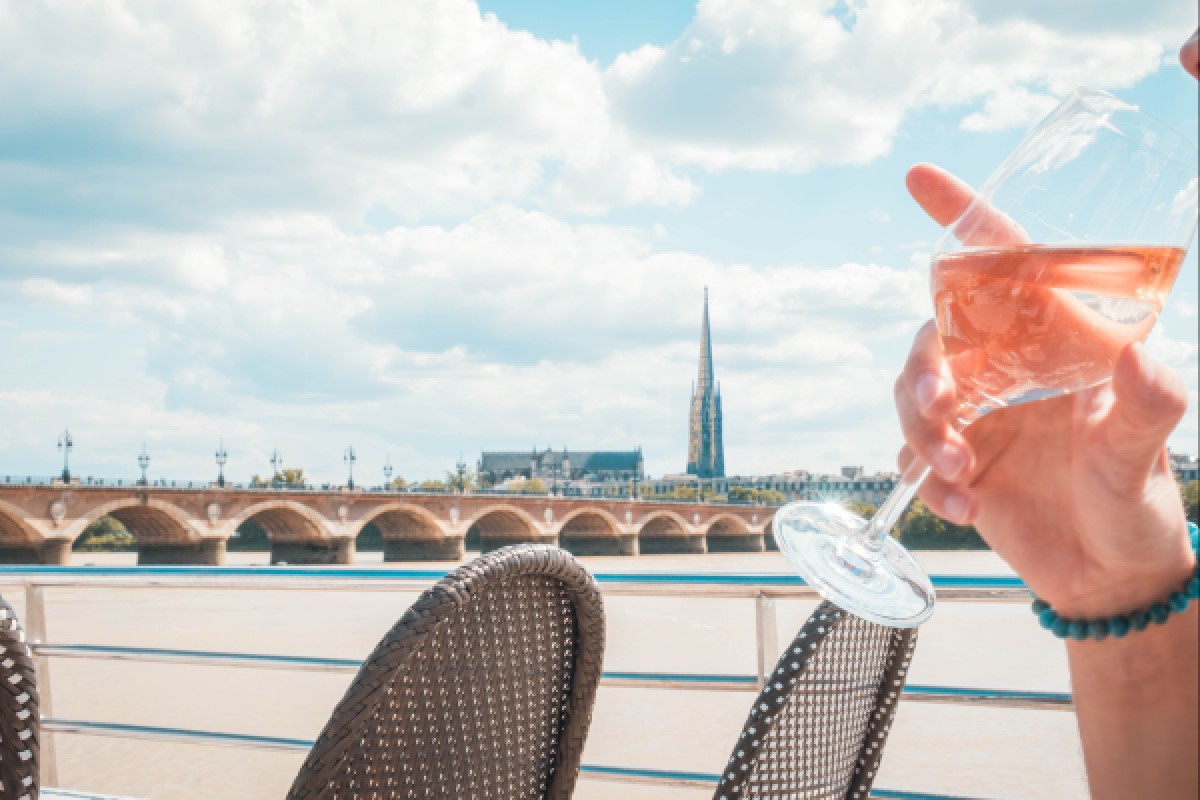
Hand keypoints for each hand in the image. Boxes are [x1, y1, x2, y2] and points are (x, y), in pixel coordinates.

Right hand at [896, 164, 1193, 617]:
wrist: (1107, 579)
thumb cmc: (1138, 506)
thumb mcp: (1145, 460)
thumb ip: (1147, 409)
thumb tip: (1139, 358)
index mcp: (1057, 343)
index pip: (1007, 265)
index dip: (961, 216)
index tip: (919, 177)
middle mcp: (1010, 368)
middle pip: (938, 334)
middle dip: (925, 367)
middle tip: (943, 409)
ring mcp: (978, 413)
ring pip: (912, 392)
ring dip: (920, 429)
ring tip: (957, 473)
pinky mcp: (954, 458)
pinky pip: (910, 451)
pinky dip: (925, 477)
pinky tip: (962, 507)